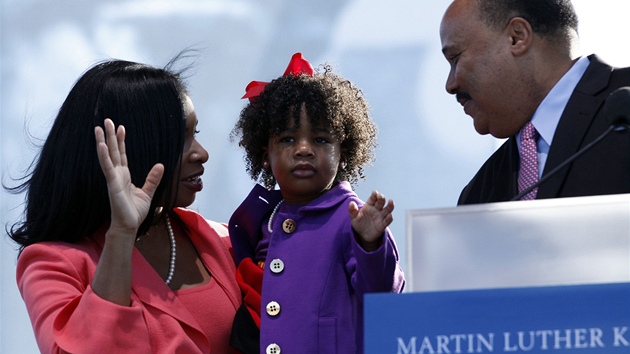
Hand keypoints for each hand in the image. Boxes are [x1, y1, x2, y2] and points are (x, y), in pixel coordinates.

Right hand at [95, 119, 163, 236]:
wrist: (129, 226)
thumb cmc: (134, 212)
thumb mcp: (148, 192)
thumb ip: (153, 179)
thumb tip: (161, 165)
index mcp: (124, 176)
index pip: (122, 154)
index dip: (121, 141)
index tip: (121, 127)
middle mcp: (117, 175)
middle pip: (113, 151)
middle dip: (110, 135)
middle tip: (106, 120)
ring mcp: (113, 178)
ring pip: (107, 156)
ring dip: (102, 141)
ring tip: (98, 127)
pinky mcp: (112, 184)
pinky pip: (107, 167)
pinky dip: (103, 156)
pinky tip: (101, 144)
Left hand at [348, 190, 393, 250]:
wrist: (362, 235)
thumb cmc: (359, 224)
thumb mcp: (353, 217)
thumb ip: (352, 210)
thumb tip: (351, 203)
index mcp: (369, 206)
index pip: (372, 198)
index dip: (374, 195)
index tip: (374, 192)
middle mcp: (376, 209)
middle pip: (381, 202)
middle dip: (381, 198)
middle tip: (381, 196)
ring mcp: (380, 217)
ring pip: (387, 210)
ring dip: (390, 205)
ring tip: (391, 201)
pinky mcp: (382, 225)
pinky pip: (387, 221)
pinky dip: (389, 218)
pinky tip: (389, 215)